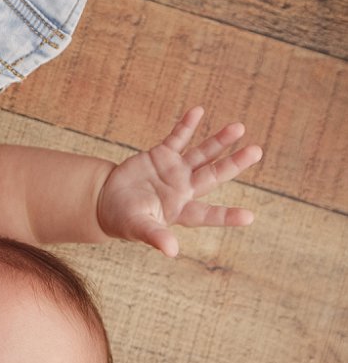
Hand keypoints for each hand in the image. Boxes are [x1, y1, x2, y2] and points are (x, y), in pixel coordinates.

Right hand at [97, 106, 262, 256]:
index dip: (226, 216)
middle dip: (233, 164)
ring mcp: (174, 170)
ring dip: (219, 141)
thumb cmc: (123, 220)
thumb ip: (155, 236)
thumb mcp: (138, 228)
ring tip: (239, 128)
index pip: (206, 214)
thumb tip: (172, 251)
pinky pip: (177, 138)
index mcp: (180, 211)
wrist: (106, 201)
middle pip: (213, 175)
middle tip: (256, 152)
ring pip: (202, 154)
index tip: (249, 217)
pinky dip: (186, 125)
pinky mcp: (161, 155)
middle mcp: (183, 189)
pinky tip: (199, 110)